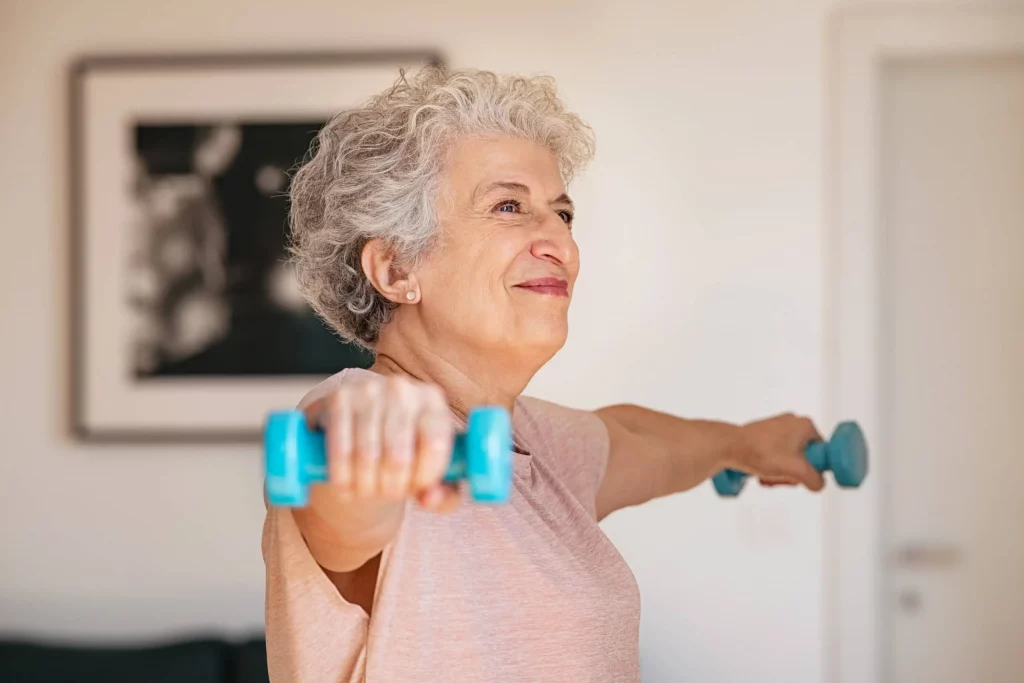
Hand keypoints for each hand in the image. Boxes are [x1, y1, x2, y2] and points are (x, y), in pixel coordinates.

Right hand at [304, 373, 460, 512]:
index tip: (417, 490)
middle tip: (388, 495)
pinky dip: (342, 478)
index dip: (425, 477)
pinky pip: (340, 450)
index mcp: (433, 401)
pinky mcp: (340, 398)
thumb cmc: (406, 448)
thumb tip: (430, 498)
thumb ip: (444, 491)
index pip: (434, 444)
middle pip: (399, 456)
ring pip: (368, 456)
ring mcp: (369, 390)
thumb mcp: (431, 466)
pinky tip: (345, 488)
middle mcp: (403, 390)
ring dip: (366, 487)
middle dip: (393, 488)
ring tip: (367, 493)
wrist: (362, 421)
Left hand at [732, 413, 825, 491]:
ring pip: (788, 457)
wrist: (730, 446)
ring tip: (769, 475)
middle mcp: (792, 422)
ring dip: (781, 471)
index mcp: (805, 425)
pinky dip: (770, 465)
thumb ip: (815, 480)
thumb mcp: (797, 471)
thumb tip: (818, 484)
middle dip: (794, 472)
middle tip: (782, 477)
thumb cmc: (762, 453)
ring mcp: (776, 427)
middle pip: (804, 456)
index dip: (812, 467)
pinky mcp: (763, 434)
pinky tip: (761, 472)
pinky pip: (775, 454)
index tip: (800, 475)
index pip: (821, 451)